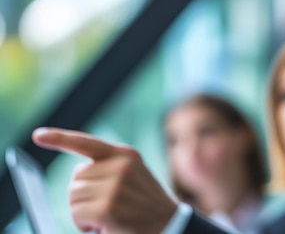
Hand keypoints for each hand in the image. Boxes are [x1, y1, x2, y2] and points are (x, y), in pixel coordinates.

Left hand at [32, 127, 177, 233]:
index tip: (38, 135)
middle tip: (106, 207)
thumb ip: (109, 169)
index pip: (86, 142)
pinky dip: (84, 224)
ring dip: (83, 211)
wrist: (169, 225)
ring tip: (108, 217)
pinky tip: (104, 226)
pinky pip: (76, 214)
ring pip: (73, 197)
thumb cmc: (146, 206)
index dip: (59, 138)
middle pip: (75, 178)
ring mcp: (114, 187)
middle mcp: (120, 166)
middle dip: (83, 196)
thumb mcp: (133, 177)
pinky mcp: (106, 208)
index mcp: (126, 155)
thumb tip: (77, 177)